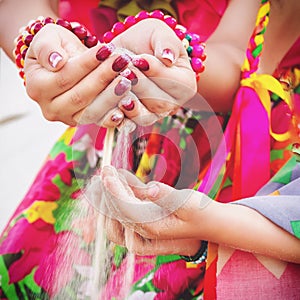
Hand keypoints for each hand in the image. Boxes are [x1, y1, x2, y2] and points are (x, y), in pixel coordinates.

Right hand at [24, 24, 132, 125]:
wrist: (62, 63)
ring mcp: (66, 118)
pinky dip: (113, 115)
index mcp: (37, 87)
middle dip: (103, 79)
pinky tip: (127, 105)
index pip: (65, 76)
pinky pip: (99, 121)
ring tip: (128, 79)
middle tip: (122, 63)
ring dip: (112, 96)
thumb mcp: (46, 38)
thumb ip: (47, 48)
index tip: (107, 50)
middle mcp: (50, 108)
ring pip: (91, 112)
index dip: (87, 64)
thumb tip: (57, 62)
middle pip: (80, 96)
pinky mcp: (82, 122)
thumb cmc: (55, 47)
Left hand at [96, 166, 210, 255]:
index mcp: (153, 228)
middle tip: (103, 170)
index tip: (107, 175)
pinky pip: (125, 206)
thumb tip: (150, 189)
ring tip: (106, 173)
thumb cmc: (200, 213)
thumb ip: (169, 197)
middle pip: (116, 212)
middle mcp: (143, 230)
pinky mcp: (143, 218)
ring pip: (116, 211)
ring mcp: (141, 225)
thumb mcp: (189, 204)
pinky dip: (120, 191)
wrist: (208, 224)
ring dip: (109, 193)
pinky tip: (120, 176)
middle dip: (107, 191)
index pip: (126, 210)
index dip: (115, 192)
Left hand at [110, 19, 196, 116]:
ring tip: (118, 85)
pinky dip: (119, 116)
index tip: (138, 59)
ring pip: (144, 117)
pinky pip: (128, 124)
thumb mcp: (159, 32)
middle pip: (159, 103)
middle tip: (124, 69)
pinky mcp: (135, 119)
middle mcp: (172, 104)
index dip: (155, 72)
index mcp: (185, 84)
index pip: (173, 83)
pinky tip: (113, 104)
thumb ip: (166, 42)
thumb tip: (167, 58)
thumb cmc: (147, 41)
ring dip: (130, 102)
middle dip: (140, 85)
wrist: (127, 52)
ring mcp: (154, 114)